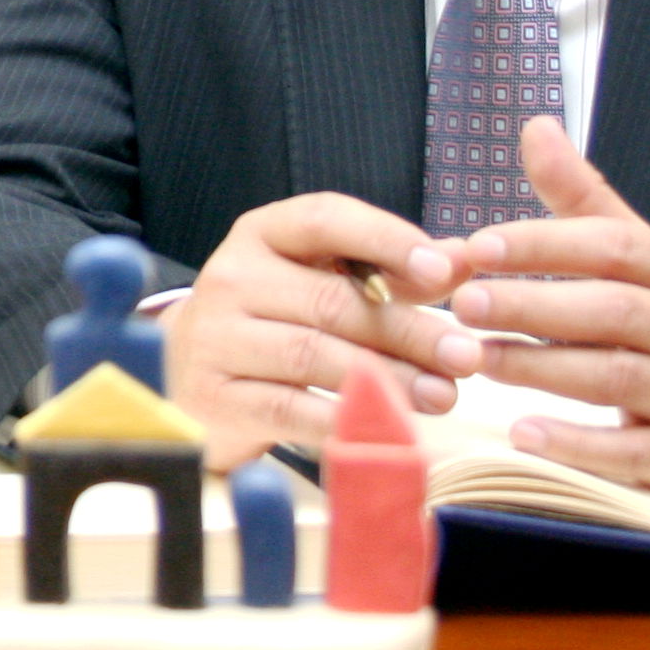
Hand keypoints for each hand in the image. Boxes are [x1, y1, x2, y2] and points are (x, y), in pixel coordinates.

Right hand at [161, 190, 467, 467]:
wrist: (183, 368)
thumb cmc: (271, 317)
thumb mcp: (321, 278)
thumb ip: (393, 269)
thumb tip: (466, 259)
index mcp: (262, 234)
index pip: (324, 219)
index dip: (386, 240)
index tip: (444, 272)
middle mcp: (231, 276)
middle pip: (330, 300)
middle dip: (407, 330)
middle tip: (464, 356)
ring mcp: (216, 337)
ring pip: (313, 355)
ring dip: (388, 379)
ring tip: (442, 397)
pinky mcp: (215, 395)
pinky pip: (290, 409)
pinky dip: (345, 421)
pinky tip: (390, 430)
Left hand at [430, 117, 649, 497]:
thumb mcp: (648, 256)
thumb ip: (585, 199)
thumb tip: (535, 127)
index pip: (612, 247)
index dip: (543, 244)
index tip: (477, 246)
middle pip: (611, 311)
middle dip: (532, 305)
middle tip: (462, 302)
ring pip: (616, 378)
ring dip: (540, 369)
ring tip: (475, 358)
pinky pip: (635, 453)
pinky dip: (579, 443)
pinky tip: (523, 433)